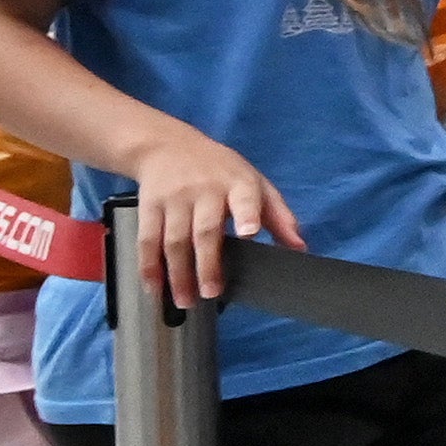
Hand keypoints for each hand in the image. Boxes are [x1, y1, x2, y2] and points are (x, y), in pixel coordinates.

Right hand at [124, 126, 300, 308]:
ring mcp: (174, 199)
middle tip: (212, 292)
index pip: (245, 199)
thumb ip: (278, 216)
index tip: (249, 233)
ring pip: (173, 240)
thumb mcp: (255, 183)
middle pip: (205, 231)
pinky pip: (146, 240)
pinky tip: (154, 288)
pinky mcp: (149, 206)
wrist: (167, 145)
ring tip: (185, 300)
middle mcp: (204, 191)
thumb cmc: (220, 171)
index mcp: (237, 184)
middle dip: (207, 264)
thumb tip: (299, 248)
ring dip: (177, 274)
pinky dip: (149, 267)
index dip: (247, 215)